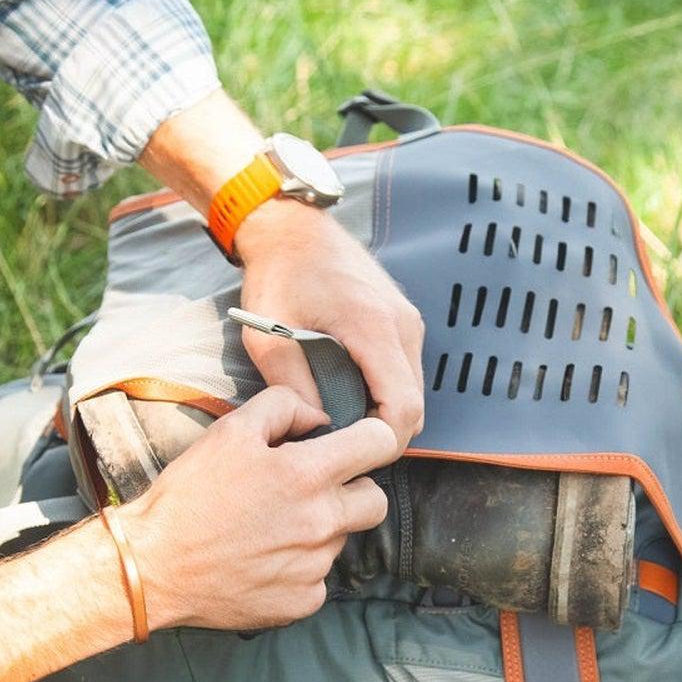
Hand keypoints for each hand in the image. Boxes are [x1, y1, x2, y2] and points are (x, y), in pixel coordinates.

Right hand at [123, 386, 395, 631]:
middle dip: (354, 490)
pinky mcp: (302, 602)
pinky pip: (320, 579)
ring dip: (320, 530)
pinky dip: (300, 568)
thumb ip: (285, 407)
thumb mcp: (230, 430)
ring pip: (342, 540)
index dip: (373, 439)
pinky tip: (265, 560)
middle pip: (376, 501)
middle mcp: (321, 523)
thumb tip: (320, 419)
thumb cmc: (189, 495)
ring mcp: (315, 567)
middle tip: (313, 491)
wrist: (153, 565)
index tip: (359, 444)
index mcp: (308, 475)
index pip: (381, 445)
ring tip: (272, 527)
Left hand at [236, 200, 424, 453]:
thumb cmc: (277, 276)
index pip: (403, 408)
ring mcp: (408, 320)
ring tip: (342, 417)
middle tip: (341, 444)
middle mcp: (402, 325)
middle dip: (383, 433)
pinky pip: (406, 371)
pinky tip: (350, 390)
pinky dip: (386, 390)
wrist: (292, 228)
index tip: (351, 454)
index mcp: (373, 328)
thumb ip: (293, 387)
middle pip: (414, 405)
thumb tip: (319, 429)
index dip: (383, 443)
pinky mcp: (403, 319)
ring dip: (385, 412)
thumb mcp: (267, 338)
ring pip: (413, 390)